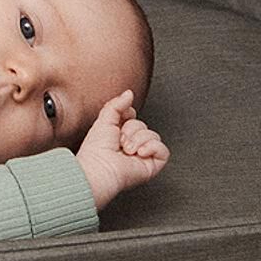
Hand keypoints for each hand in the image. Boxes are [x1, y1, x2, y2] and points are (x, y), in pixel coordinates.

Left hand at [74, 90, 168, 210]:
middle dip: (130, 130)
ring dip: (138, 140)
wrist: (100, 167)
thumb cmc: (97, 149)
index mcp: (120, 134)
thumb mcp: (105, 118)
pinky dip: (151, 147)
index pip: (133, 117)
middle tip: (120, 141)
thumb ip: (117, 103)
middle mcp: (133, 145)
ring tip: (127, 150)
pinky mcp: (153, 165)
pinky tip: (139, 153)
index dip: (127, 118)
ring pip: (153, 135)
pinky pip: (163, 149)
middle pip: (143, 124)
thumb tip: (129, 93)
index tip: (117, 125)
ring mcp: (143, 155)